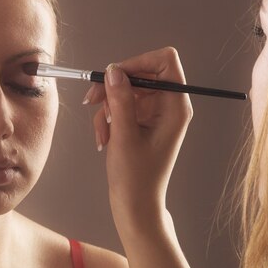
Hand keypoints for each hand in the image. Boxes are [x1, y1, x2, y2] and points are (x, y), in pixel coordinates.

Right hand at [83, 47, 191, 232]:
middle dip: (114, 87)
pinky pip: (121, 106)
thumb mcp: (124, 136)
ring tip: (103, 134)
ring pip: (126, 90)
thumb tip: (114, 71)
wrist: (135, 206)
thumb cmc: (136, 178)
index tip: (114, 75)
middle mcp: (169, 106)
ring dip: (107, 108)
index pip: (165, 61)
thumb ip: (120, 100)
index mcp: (175, 107)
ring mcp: (155, 114)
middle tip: (92, 99)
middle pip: (140, 73)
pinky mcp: (142, 122)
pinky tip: (104, 139)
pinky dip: (108, 119)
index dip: (139, 61)